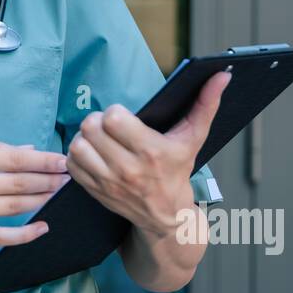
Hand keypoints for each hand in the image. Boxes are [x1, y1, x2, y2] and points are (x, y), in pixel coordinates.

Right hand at [0, 141, 70, 246]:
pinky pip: (0, 236)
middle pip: (19, 182)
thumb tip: (26, 152)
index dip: (42, 160)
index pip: (13, 158)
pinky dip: (24, 234)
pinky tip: (42, 227)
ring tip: (60, 193)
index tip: (62, 159)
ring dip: (42, 199)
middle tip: (70, 176)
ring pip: (15, 205)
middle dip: (49, 179)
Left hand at [65, 71, 231, 239]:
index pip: (114, 118)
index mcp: (151, 152)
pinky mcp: (94, 191)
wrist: (167, 216)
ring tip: (99, 139)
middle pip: (91, 128)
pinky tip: (92, 153)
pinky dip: (78, 155)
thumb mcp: (193, 138)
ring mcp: (108, 182)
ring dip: (84, 138)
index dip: (115, 112)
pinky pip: (71, 164)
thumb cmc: (178, 171)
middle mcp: (127, 169)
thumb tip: (221, 75)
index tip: (123, 117)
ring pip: (78, 146)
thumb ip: (206, 104)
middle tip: (108, 126)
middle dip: (98, 121)